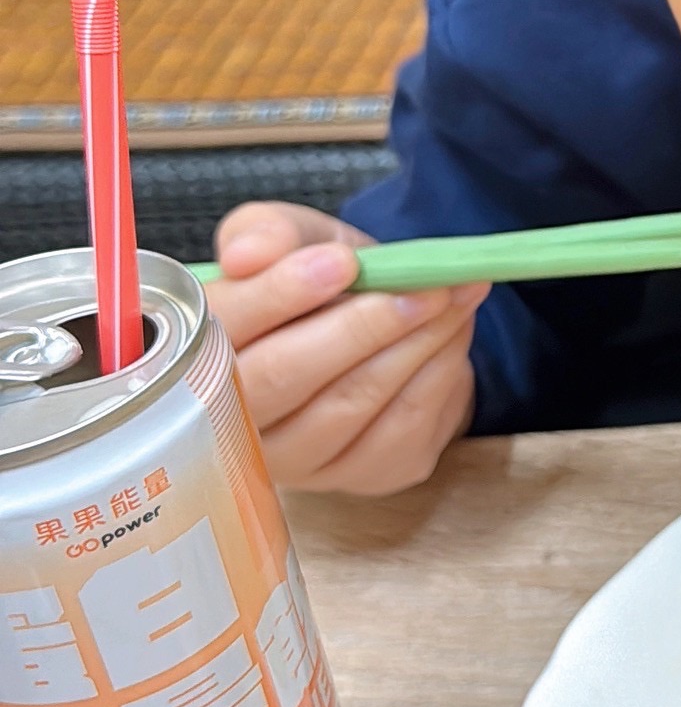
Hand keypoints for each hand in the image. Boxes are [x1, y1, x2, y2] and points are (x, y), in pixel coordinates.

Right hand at [205, 201, 489, 493]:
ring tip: (450, 294)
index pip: (224, 327)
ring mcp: (295, 459)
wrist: (376, 324)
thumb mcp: (291, 237)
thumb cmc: (319, 281)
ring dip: (411, 345)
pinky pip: (399, 428)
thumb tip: (248, 255)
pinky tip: (454, 332)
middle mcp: (232, 419)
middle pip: (282, 378)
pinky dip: (437, 373)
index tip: (340, 262)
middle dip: (359, 328)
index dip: (279, 294)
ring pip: (348, 404)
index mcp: (200, 351)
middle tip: (418, 287)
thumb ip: (265, 232)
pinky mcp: (358, 475)